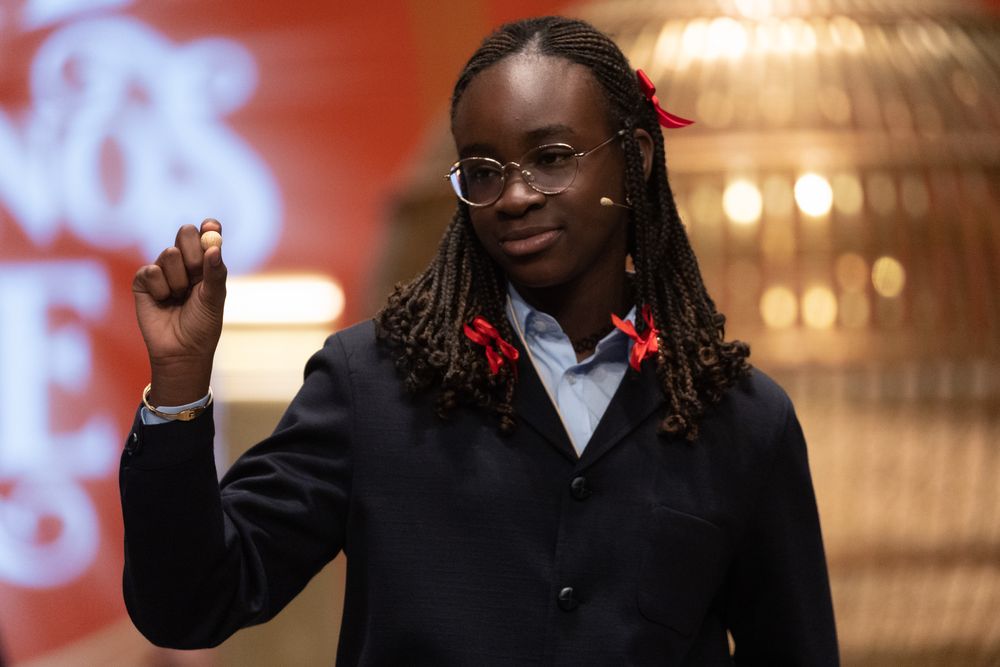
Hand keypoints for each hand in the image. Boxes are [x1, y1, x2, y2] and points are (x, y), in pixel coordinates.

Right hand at [132, 219, 226, 405]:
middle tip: (195, 271)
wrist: (182, 351)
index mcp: (205, 264)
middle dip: (192, 251)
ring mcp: (163, 270)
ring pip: (169, 253)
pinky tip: (163, 302)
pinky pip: (151, 271)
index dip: (209, 228)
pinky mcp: (143, 282)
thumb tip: (214, 247)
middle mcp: (184, 263)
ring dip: (178, 278)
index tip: (211, 226)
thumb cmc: (203, 325)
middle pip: (185, 233)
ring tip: (179, 297)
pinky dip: (160, 288)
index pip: (207, 235)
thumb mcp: (214, 298)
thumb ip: (215, 272)